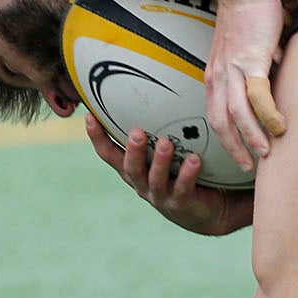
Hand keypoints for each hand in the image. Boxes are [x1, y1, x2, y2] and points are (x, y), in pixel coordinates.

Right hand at [86, 118, 253, 235]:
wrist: (208, 210)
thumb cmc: (182, 173)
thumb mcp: (165, 154)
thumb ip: (158, 131)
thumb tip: (158, 88)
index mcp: (134, 170)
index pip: (109, 154)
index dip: (97, 138)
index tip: (90, 116)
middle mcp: (142, 184)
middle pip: (131, 168)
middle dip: (132, 150)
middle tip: (136, 132)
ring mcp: (161, 196)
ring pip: (155, 179)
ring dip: (160, 161)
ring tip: (166, 144)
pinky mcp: (181, 204)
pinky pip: (183, 188)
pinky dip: (187, 174)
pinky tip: (194, 160)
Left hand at [203, 0, 286, 172]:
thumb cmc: (246, 16)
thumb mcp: (242, 51)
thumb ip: (254, 70)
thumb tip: (273, 77)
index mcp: (215, 76)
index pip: (216, 115)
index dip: (226, 138)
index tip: (238, 154)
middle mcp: (219, 77)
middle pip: (221, 122)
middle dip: (233, 148)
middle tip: (247, 167)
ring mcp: (233, 70)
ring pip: (238, 115)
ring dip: (251, 138)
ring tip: (265, 155)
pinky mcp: (251, 61)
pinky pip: (257, 96)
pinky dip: (267, 115)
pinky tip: (279, 127)